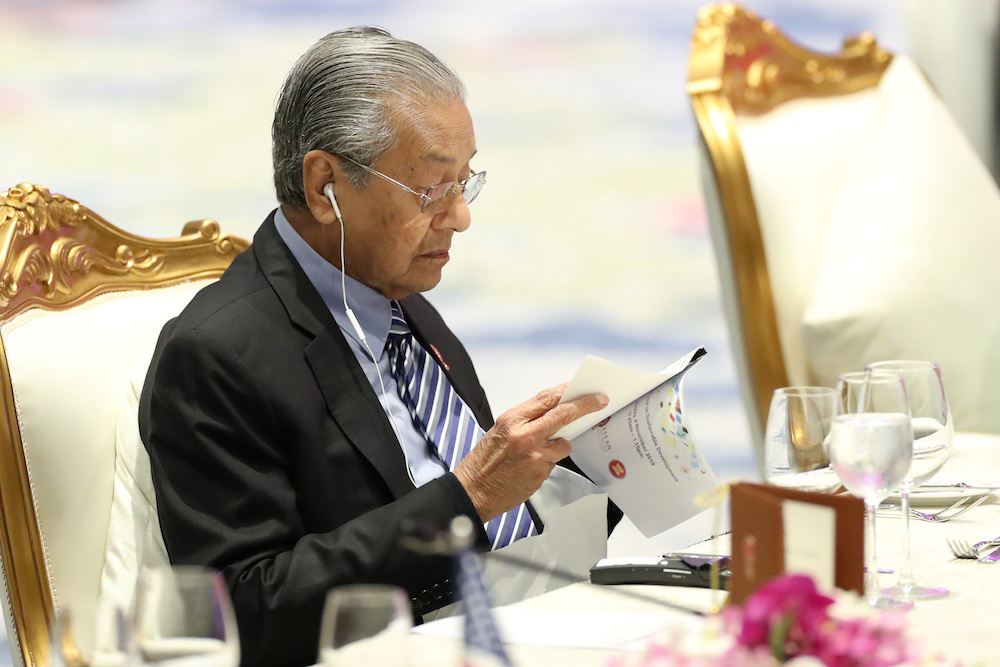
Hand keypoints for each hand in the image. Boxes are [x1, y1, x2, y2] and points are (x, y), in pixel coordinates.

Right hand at [454, 383, 608, 521]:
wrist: (473, 491)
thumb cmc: (484, 461)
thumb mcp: (500, 431)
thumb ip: (526, 420)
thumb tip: (554, 411)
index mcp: (511, 420)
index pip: (546, 399)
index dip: (568, 392)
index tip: (585, 389)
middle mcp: (525, 436)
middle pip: (564, 415)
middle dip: (585, 406)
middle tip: (601, 401)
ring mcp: (535, 456)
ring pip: (564, 444)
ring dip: (560, 444)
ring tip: (538, 452)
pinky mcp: (540, 474)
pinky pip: (554, 462)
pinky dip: (548, 462)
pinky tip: (530, 467)